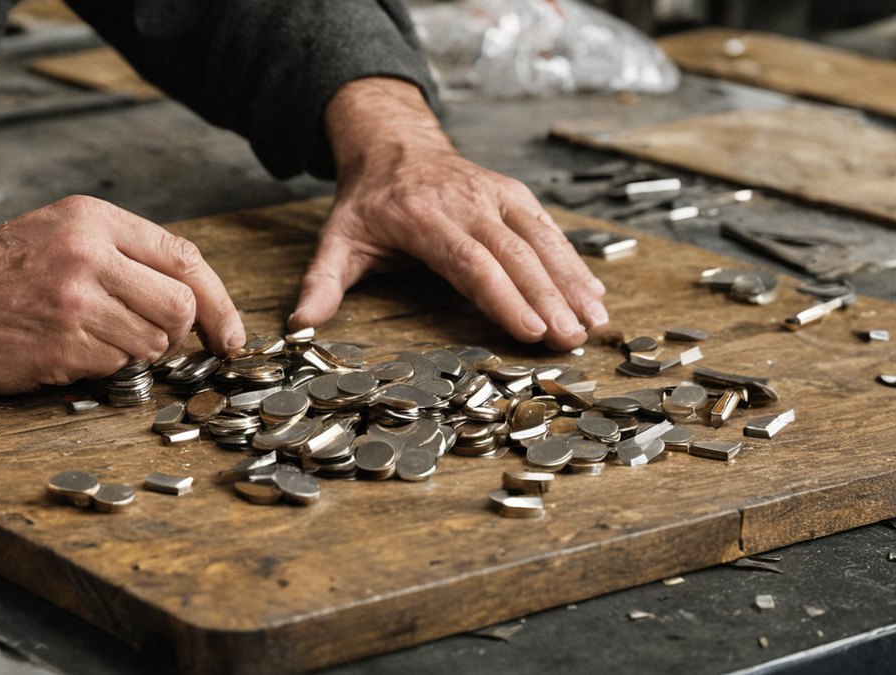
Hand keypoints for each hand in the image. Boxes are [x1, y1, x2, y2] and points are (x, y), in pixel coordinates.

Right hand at [0, 196, 243, 393]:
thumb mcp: (62, 231)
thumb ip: (125, 251)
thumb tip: (192, 295)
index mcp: (94, 220)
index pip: (186, 259)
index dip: (219, 302)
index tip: (229, 333)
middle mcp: (90, 256)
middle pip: (181, 307)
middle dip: (178, 333)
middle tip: (152, 337)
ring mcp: (76, 303)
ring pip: (153, 344)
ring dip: (138, 352)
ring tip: (96, 337)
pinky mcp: (62, 347)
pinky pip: (117, 367)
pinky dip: (107, 367)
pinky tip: (72, 350)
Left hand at [289, 78, 606, 350]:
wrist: (393, 143)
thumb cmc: (369, 202)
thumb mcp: (337, 239)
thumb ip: (322, 283)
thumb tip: (299, 324)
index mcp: (424, 218)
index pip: (471, 262)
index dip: (504, 297)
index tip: (531, 329)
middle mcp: (466, 202)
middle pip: (515, 255)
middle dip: (548, 300)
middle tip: (572, 339)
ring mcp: (495, 194)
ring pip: (541, 240)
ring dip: (572, 283)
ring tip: (595, 323)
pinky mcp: (514, 193)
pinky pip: (549, 228)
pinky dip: (574, 261)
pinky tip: (593, 292)